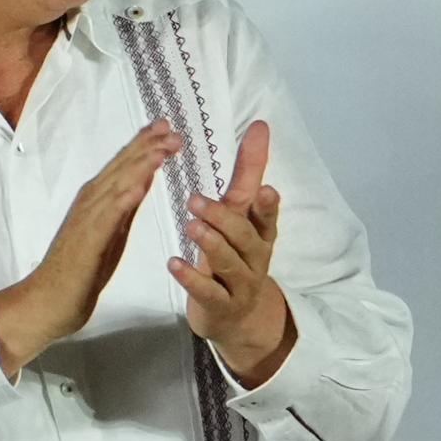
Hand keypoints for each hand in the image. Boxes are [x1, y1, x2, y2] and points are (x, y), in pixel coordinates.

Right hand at [0, 123, 180, 377]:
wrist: (50, 299)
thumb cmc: (80, 269)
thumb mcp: (111, 231)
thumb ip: (124, 206)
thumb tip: (142, 180)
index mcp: (97, 199)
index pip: (123, 165)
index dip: (144, 144)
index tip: (166, 127)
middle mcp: (90, 201)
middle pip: (121, 167)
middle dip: (147, 145)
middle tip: (171, 127)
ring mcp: (87, 218)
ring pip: (116, 184)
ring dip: (139, 164)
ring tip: (163, 147)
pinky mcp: (87, 240)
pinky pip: (107, 216)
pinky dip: (122, 199)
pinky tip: (138, 186)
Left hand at [169, 119, 292, 387]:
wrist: (236, 314)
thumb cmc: (236, 253)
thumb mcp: (243, 215)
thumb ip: (248, 173)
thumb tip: (260, 126)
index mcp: (261, 232)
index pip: (267, 215)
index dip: (267, 205)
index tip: (265, 189)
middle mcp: (255, 257)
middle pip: (244, 237)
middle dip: (223, 219)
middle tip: (196, 201)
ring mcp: (240, 284)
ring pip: (229, 263)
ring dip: (209, 244)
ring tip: (190, 226)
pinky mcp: (220, 306)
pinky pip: (208, 292)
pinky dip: (191, 278)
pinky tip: (173, 263)